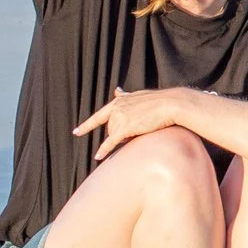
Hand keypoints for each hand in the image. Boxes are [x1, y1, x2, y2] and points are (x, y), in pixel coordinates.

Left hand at [74, 86, 188, 162]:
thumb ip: (125, 96)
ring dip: (123, 139)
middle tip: (138, 129)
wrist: (172, 104)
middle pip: (109, 129)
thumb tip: (116, 90)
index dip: (87, 125)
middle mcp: (116, 109)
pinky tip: (98, 157)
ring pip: (114, 136)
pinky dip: (104, 150)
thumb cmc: (159, 100)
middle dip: (119, 134)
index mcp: (119, 101)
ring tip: (142, 131)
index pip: (99, 116)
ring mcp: (120, 118)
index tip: (76, 132)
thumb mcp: (138, 95)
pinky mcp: (126, 128)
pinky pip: (111, 142)